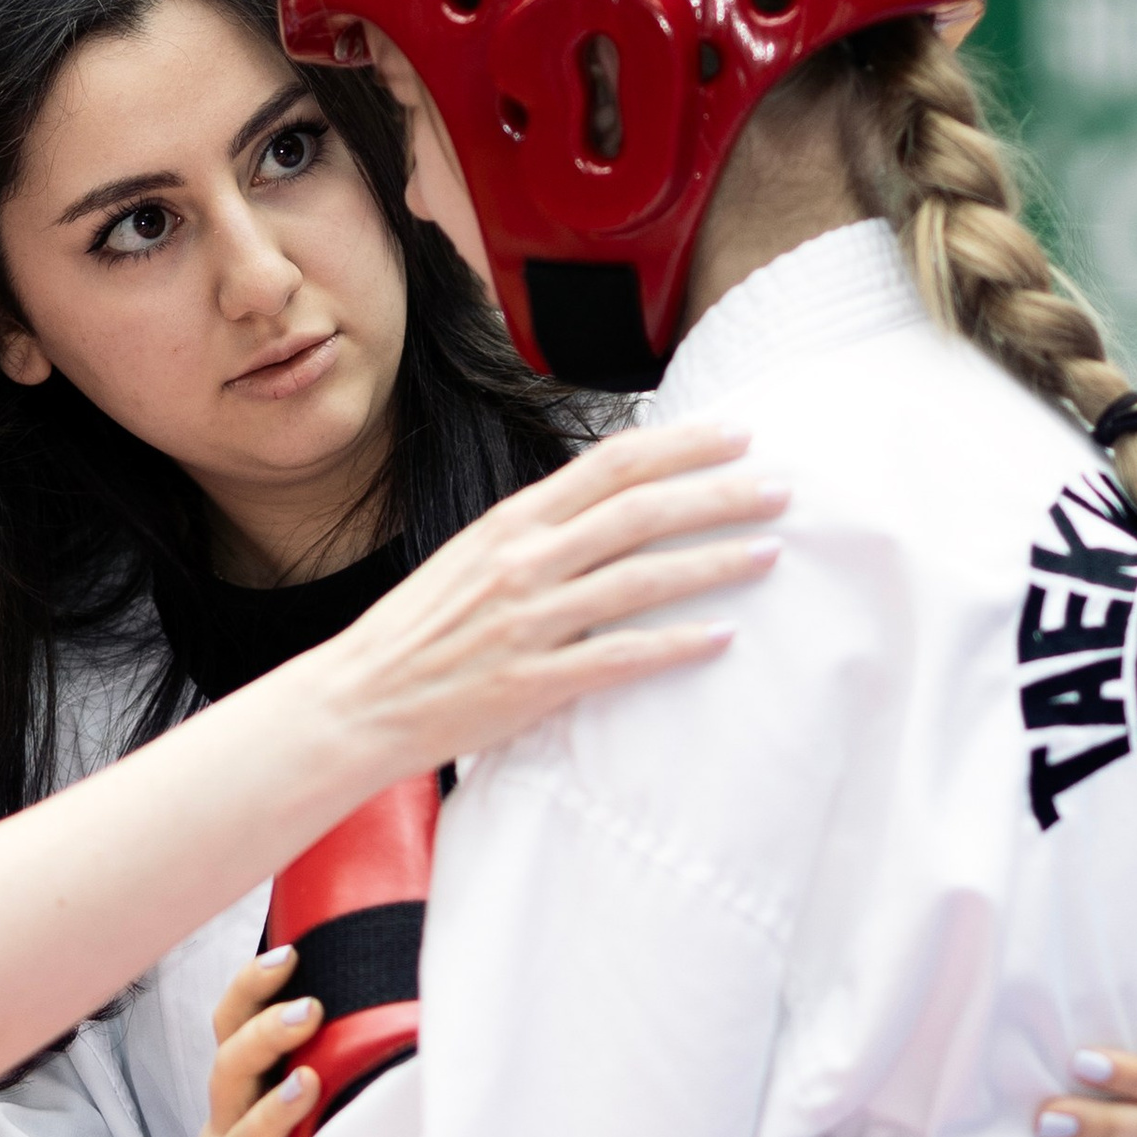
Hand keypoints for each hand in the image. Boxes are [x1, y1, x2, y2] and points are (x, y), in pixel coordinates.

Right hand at [169, 949, 320, 1136]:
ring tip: (307, 1085)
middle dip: (262, 1036)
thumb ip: (328, 1096)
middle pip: (225, 1074)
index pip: (232, 1033)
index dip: (251, 991)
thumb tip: (405, 1035)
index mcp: (239, 1107)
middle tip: (309, 1008)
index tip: (290, 953)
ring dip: (268, 1114)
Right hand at [323, 416, 784, 778]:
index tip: (736, 435)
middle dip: (719, 495)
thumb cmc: (418, 633)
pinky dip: (674, 645)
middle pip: (640, 512)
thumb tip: (608, 509)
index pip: (611, 465)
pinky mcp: (532, 683)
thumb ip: (537, 533)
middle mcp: (523, 563)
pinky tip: (721, 637)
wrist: (357, 701)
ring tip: (769, 552)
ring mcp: (529, 623)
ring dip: (713, 562)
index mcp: (510, 524)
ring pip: (641, 579)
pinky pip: (620, 658)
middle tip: (780, 489)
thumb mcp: (471, 559)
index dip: (681, 446)